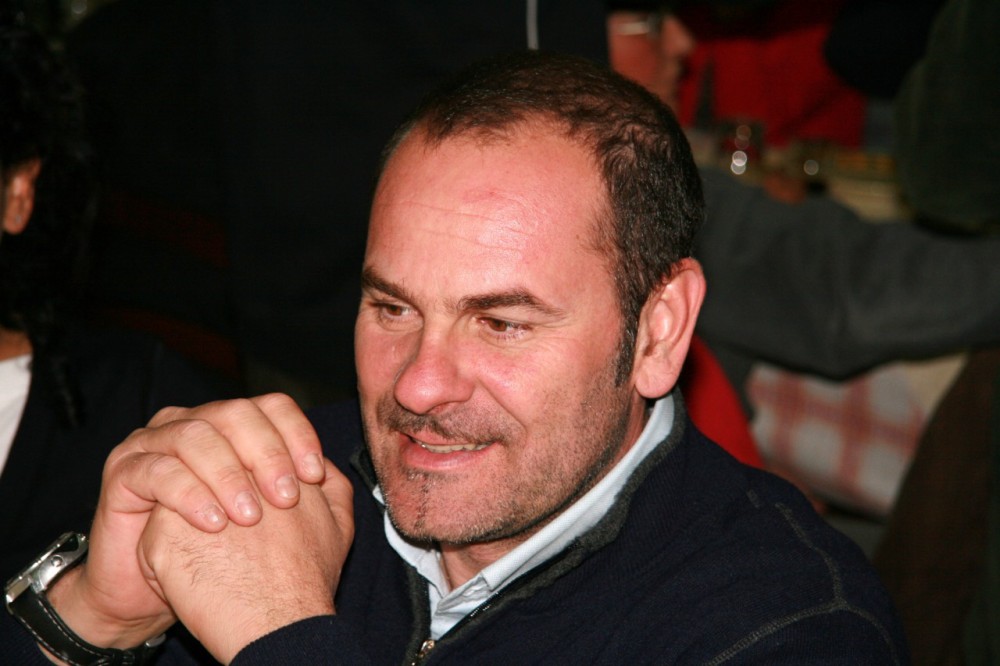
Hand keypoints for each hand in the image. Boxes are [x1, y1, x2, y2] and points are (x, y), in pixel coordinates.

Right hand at [45, 394, 326, 650]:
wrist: (154, 596)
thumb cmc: (219, 557)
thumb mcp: (274, 526)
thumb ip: (305, 495)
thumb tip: (332, 475)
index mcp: (231, 428)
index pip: (272, 407)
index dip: (297, 435)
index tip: (315, 475)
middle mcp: (193, 423)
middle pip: (235, 412)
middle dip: (266, 453)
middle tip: (286, 498)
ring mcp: (154, 443)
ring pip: (195, 435)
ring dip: (228, 474)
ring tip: (249, 516)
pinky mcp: (123, 472)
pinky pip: (157, 470)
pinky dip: (189, 495)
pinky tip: (212, 524)